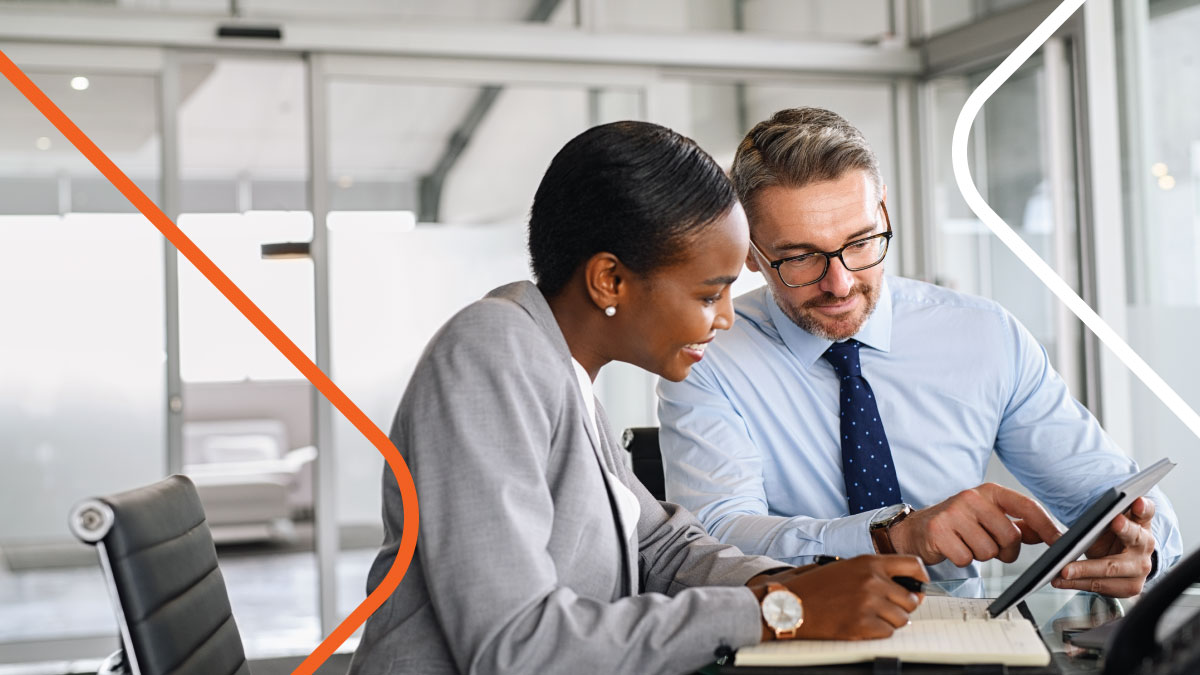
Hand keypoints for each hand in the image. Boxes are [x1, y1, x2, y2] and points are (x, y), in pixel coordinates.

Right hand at [748, 555, 926, 640]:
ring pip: (902, 619)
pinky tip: (861, 625)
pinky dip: (878, 633)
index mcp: (869, 562)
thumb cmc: (815, 587)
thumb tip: (908, 587)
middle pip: (912, 599)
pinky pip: (888, 633)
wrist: (789, 604)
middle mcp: (872, 580)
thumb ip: (875, 572)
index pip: (913, 565)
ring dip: (890, 622)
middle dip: (902, 607)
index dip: (920, 578)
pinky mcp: (862, 625)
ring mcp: (868, 603)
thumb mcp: (846, 567)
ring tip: (870, 617)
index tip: (918, 587)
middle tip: (886, 609)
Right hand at [888, 483, 1060, 566]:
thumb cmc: (956, 524)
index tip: (1061, 542)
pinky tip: (953, 549)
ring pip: (989, 551)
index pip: (1027, 506)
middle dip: (1005, 550)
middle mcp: (971, 497)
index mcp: (989, 492)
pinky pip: (967, 559)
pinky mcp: (938, 531)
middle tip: (990, 546)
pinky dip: (962, 559)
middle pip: (1010, 536)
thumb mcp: (988, 518)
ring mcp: (953, 513)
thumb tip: (1049, 533)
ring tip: (967, 545)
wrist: (915, 529)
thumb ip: (1018, 525)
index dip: (1047, 526)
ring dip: (981, 556)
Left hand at [1053, 497, 1155, 596]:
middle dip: (1122, 531)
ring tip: (1063, 570)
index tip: (1136, 501)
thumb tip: (1073, 514)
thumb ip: (1100, 512)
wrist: (1123, 559)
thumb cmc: (1113, 534)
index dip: (1142, 506)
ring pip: (1111, 568)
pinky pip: (1101, 586)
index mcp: (1141, 522)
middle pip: (1132, 540)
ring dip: (1084, 571)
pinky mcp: (1130, 587)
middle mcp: (1145, 545)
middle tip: (1097, 532)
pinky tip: (1061, 580)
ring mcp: (1141, 568)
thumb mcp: (1109, 519)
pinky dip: (1078, 583)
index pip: (1144, 511)